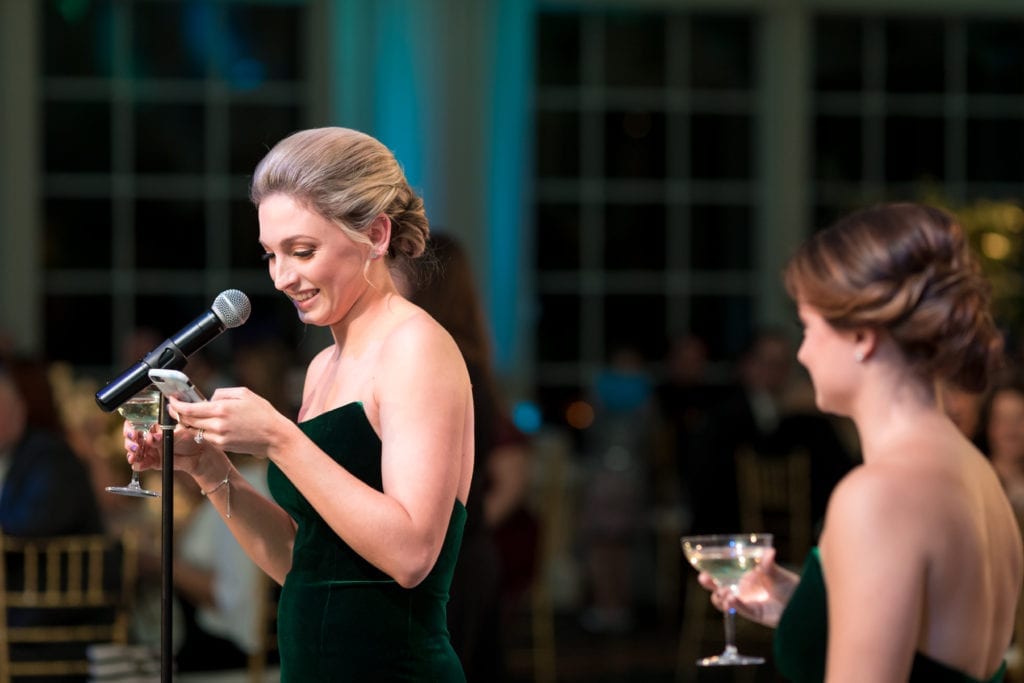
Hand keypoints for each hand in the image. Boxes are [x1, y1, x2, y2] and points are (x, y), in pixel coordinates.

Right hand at [123, 419, 207, 476]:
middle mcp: (149, 437)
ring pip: (134, 451)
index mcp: (154, 426)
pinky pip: (142, 464)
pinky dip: (138, 465)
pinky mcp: (153, 462)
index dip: (131, 428)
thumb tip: (152, 436)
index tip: (134, 433)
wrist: (200, 454)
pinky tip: (138, 464)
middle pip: (131, 438)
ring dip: (132, 453)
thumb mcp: (180, 432)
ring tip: (135, 456)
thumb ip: (166, 434)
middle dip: (129, 442)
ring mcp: (150, 450)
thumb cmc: (191, 438)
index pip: (135, 423)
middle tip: (136, 446)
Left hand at [166, 386, 289, 458]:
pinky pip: (204, 437)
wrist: (274, 436)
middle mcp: (217, 424)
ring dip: (188, 422)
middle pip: (187, 420)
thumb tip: (208, 398)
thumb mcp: (244, 393)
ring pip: (193, 430)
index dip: (176, 404)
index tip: (172, 400)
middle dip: (177, 413)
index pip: (189, 408)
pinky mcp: (222, 446)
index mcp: (222, 409)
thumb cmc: (262, 413)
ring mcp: (219, 437)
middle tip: (174, 407)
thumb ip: (222, 392)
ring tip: (189, 415)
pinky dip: (201, 430)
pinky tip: (205, 424)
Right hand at [697, 547, 798, 627]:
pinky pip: (742, 610)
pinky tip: (732, 599)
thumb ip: (769, 564)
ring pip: (727, 602)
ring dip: (721, 597)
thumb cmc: (789, 585)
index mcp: (745, 577)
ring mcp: (748, 602)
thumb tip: (769, 552)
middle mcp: (744, 590)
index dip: (712, 574)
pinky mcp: (755, 614)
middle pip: (721, 590)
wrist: (802, 603)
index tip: (703, 571)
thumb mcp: (777, 572)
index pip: (724, 575)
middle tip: (704, 579)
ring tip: (725, 593)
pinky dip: (735, 605)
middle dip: (711, 586)